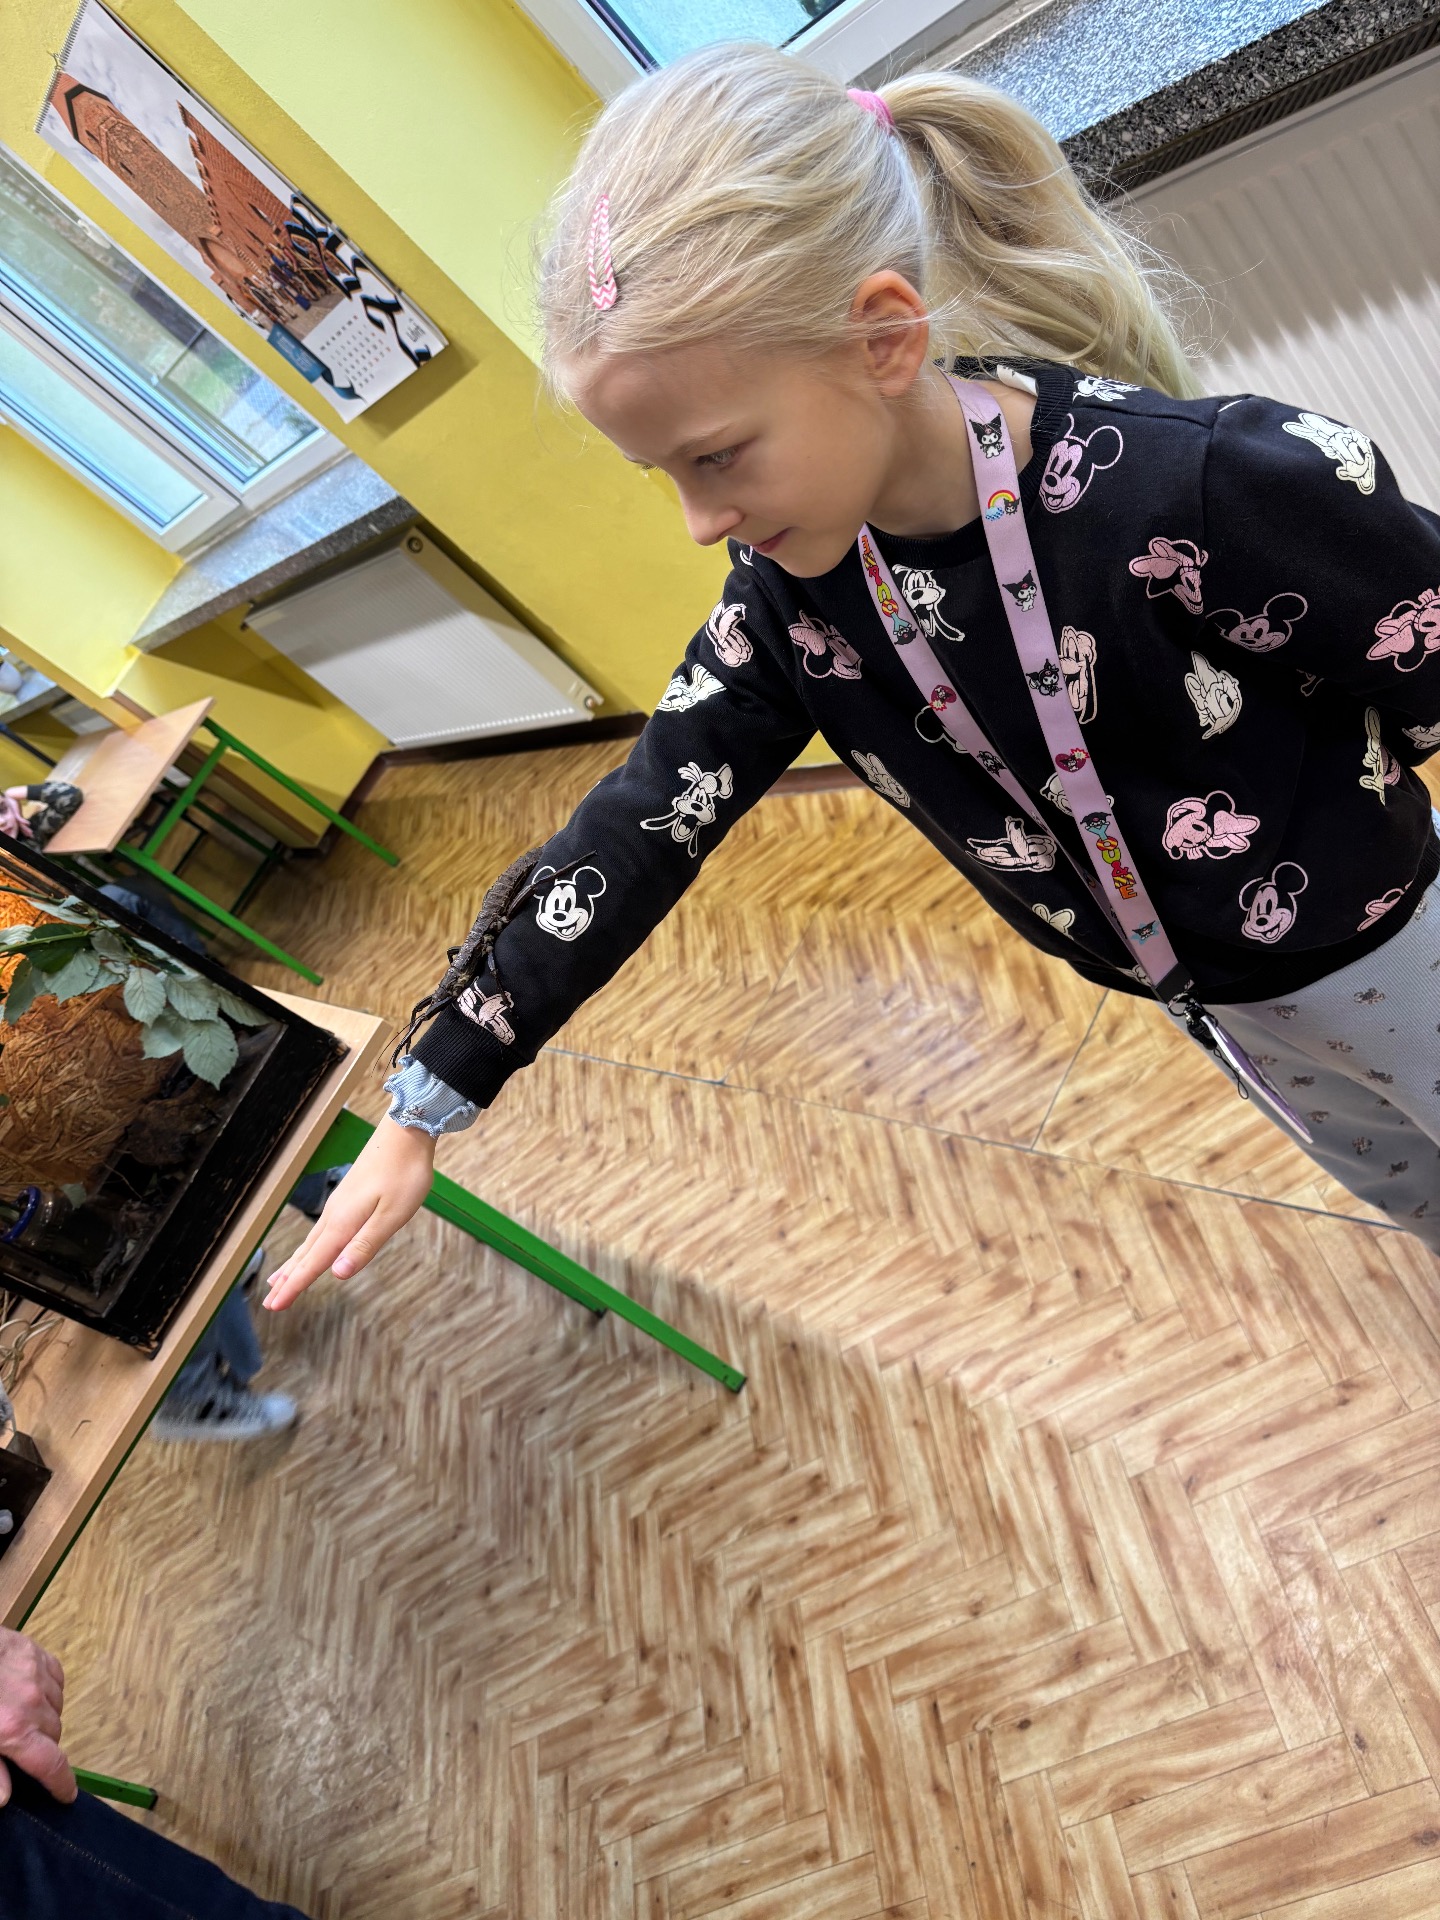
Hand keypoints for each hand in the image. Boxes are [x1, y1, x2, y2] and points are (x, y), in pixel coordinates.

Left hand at [0, 1626, 75, 1805]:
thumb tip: (5, 1799)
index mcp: (15, 1730)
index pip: (51, 1764)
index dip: (62, 1783)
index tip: (68, 1795)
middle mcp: (34, 1704)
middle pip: (54, 1734)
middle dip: (42, 1744)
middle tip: (21, 1745)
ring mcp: (38, 1675)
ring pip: (56, 1706)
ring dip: (44, 1716)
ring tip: (21, 1714)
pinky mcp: (37, 1653)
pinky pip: (56, 1679)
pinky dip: (48, 1690)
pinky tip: (30, 1690)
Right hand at [264, 1119, 436, 1310]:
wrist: (405, 1132)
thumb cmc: (404, 1173)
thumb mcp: (392, 1215)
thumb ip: (365, 1245)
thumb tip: (338, 1273)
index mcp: (343, 1223)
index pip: (314, 1262)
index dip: (295, 1286)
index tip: (275, 1306)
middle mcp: (334, 1215)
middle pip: (306, 1254)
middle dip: (288, 1280)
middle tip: (270, 1303)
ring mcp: (338, 1205)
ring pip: (311, 1242)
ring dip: (294, 1264)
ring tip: (278, 1281)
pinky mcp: (346, 1198)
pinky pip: (320, 1230)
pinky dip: (308, 1247)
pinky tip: (310, 1249)